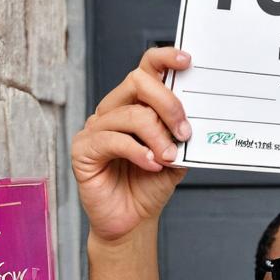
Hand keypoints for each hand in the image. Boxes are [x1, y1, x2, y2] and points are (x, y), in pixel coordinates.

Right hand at [72, 46, 192, 241]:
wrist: (132, 219)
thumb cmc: (150, 185)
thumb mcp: (176, 157)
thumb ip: (181, 136)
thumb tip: (196, 118)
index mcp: (134, 105)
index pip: (145, 70)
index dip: (164, 59)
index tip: (187, 61)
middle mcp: (113, 110)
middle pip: (138, 82)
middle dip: (169, 105)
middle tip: (185, 133)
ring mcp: (95, 128)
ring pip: (130, 114)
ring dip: (158, 137)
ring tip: (168, 158)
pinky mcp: (83, 149)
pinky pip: (113, 140)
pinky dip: (138, 152)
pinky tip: (152, 165)